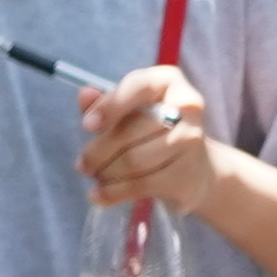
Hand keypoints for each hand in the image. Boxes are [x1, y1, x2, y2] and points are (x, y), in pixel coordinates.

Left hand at [80, 63, 226, 213]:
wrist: (193, 167)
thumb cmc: (152, 132)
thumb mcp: (128, 111)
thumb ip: (104, 103)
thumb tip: (85, 94)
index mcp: (167, 81)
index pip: (137, 88)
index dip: (110, 106)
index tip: (87, 125)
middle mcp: (186, 105)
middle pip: (131, 130)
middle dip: (98, 151)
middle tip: (82, 165)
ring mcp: (191, 139)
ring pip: (134, 160)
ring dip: (106, 173)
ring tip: (96, 177)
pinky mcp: (188, 171)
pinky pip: (142, 184)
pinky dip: (114, 192)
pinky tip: (99, 195)